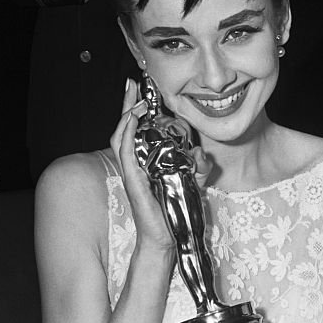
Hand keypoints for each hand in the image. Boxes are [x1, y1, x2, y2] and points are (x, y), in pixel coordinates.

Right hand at [110, 78, 211, 252]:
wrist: (166, 237)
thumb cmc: (174, 212)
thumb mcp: (192, 183)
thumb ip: (198, 167)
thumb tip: (201, 153)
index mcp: (145, 163)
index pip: (137, 131)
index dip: (136, 110)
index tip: (139, 89)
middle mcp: (135, 165)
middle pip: (125, 129)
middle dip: (128, 105)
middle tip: (131, 85)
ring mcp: (131, 172)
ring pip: (121, 137)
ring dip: (127, 116)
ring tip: (135, 100)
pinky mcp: (132, 180)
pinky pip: (125, 153)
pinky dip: (127, 134)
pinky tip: (133, 120)